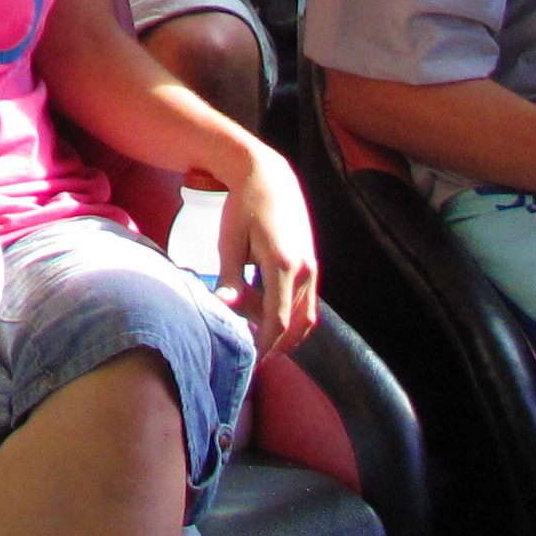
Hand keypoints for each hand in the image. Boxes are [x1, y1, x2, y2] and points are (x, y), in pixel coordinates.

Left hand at [214, 145, 320, 356]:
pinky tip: (268, 314)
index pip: (277, 321)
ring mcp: (313, 268)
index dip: (265, 345)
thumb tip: (223, 308)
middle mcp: (305, 270)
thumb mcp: (229, 241)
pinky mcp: (313, 264)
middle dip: (276, 344)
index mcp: (283, 265)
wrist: (268, 176)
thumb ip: (228, 278)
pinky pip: (308, 303)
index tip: (250, 359)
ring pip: (305, 317)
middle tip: (252, 354)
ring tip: (257, 333)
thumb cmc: (243, 206)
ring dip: (284, 331)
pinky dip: (292, 316)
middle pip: (295, 325)